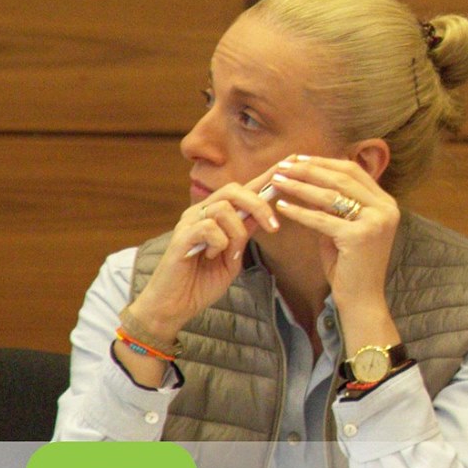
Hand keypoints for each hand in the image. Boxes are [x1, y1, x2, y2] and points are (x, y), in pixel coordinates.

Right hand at [127, 168, 285, 339]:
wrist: (175, 306)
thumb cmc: (203, 281)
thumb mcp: (234, 254)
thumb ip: (245, 232)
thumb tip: (263, 212)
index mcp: (216, 214)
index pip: (245, 188)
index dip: (267, 175)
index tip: (292, 162)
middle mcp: (201, 212)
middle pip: (235, 189)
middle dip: (259, 205)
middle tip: (273, 227)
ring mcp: (189, 222)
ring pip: (224, 208)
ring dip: (236, 232)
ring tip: (230, 253)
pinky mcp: (181, 237)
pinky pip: (209, 228)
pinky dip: (219, 243)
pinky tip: (211, 256)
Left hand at [269, 155, 400, 326]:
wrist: (362, 300)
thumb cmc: (350, 266)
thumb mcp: (346, 228)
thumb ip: (337, 206)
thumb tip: (310, 181)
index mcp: (386, 203)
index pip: (353, 171)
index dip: (324, 162)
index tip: (299, 159)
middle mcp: (386, 208)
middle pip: (343, 177)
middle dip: (310, 169)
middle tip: (284, 165)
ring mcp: (376, 222)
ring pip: (331, 195)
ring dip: (301, 185)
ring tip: (278, 181)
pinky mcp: (360, 237)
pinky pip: (323, 219)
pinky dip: (300, 211)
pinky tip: (282, 207)